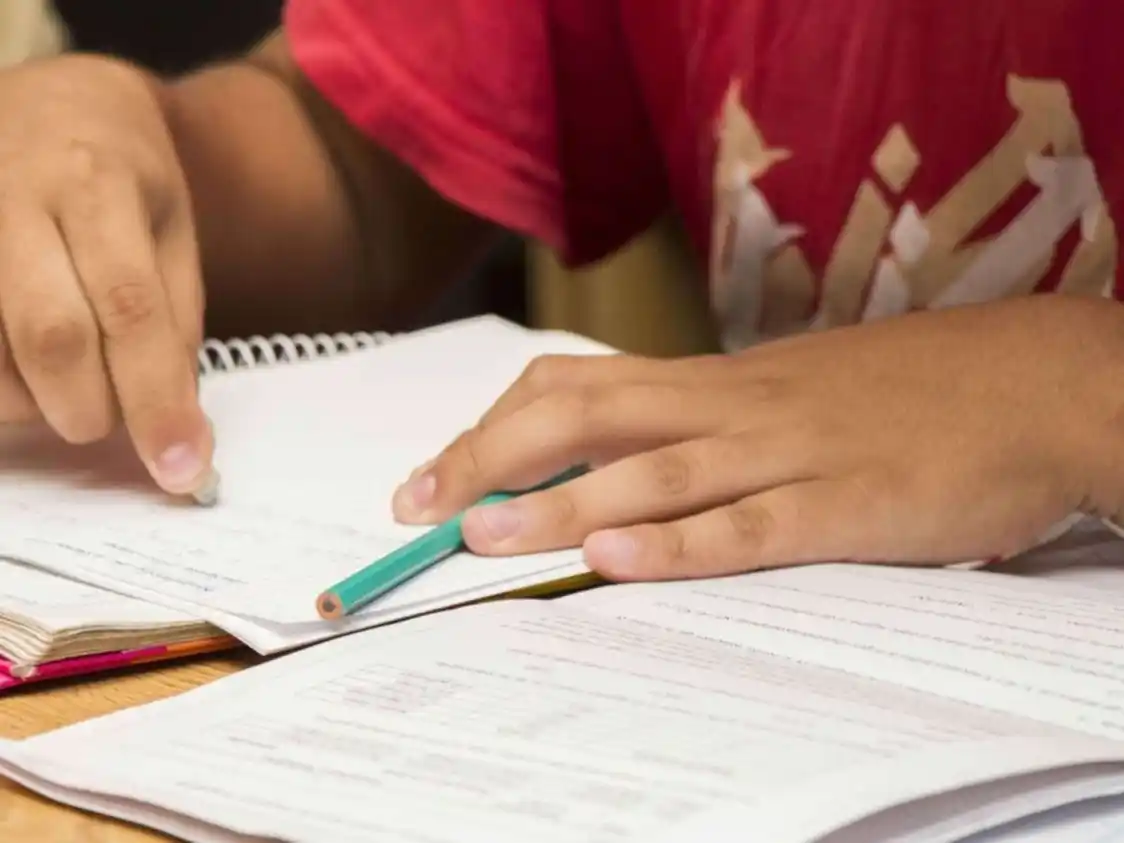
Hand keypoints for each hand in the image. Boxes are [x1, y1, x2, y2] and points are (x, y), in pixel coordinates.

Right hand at [0, 56, 210, 492]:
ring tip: (61, 377)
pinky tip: (18, 368)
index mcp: (97, 182)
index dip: (156, 399)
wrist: (51, 96)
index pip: (130, 308)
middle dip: (89, 406)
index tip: (180, 468)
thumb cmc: (123, 175)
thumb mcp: (172, 232)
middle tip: (104, 419)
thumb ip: (174, 324)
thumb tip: (178, 430)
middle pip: (51, 333)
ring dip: (31, 399)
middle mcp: (11, 191)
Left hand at [392, 295, 1123, 579]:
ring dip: (562, 503)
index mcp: (713, 383)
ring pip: (654, 474)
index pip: (575, 390)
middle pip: (589, 417)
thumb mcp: (782, 395)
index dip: (492, 430)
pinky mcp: (848, 505)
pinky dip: (679, 544)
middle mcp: (734, 408)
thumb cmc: (894, 392)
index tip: (431, 475)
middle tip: (420, 508)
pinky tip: (618, 559)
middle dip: (493, 461)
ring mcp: (788, 454)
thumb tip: (613, 465)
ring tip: (483, 535)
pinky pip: (751, 526)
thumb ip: (700, 425)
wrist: (1026, 381)